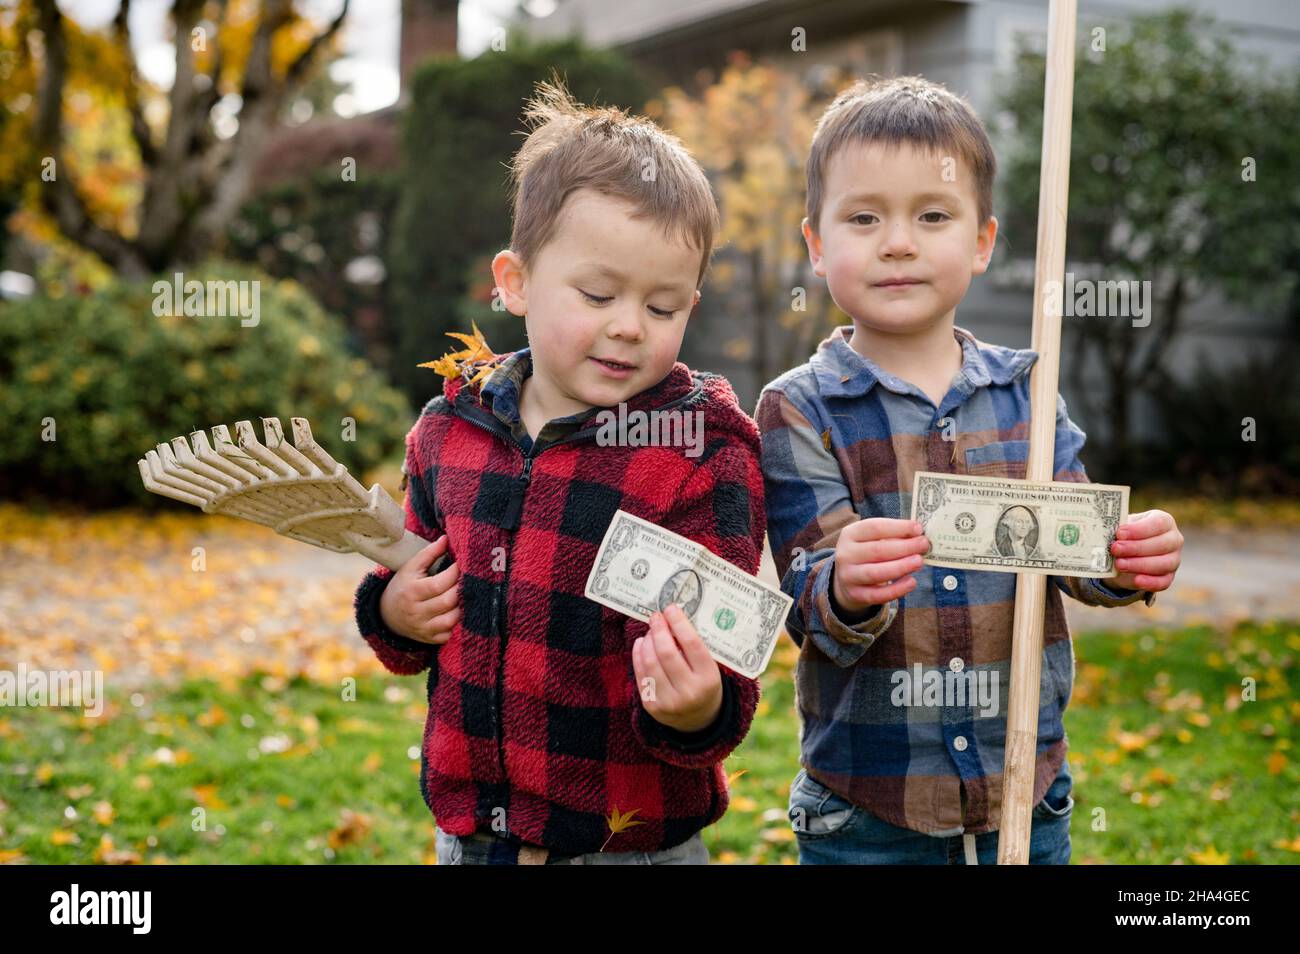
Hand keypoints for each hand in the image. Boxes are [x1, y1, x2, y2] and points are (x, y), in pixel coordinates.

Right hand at [378, 536, 461, 643]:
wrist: (387, 614)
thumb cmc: (404, 585)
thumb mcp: (411, 567)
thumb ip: (429, 552)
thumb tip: (446, 539)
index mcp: (411, 591)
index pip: (439, 583)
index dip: (455, 573)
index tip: (462, 565)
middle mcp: (416, 612)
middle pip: (448, 601)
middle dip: (461, 589)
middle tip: (467, 580)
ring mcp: (422, 628)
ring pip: (451, 620)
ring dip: (461, 607)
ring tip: (463, 595)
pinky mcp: (429, 639)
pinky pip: (448, 634)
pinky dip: (456, 624)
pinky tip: (456, 612)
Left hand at [632, 603, 722, 733]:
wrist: (699, 721)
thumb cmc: (704, 684)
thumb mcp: (709, 667)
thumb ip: (693, 647)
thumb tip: (672, 618)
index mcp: (709, 679)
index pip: (692, 644)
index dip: (679, 623)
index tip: (671, 608)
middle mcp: (689, 692)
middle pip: (667, 652)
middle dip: (659, 630)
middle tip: (656, 617)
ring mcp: (669, 702)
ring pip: (650, 663)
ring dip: (647, 641)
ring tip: (650, 631)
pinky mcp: (652, 706)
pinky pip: (641, 675)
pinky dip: (638, 655)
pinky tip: (641, 644)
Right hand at [831, 517, 930, 615]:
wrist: (848, 577)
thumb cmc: (867, 552)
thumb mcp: (872, 538)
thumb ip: (892, 535)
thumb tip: (918, 536)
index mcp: (850, 534)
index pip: (874, 528)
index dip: (898, 528)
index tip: (918, 529)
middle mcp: (846, 554)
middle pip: (877, 550)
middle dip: (904, 547)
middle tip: (924, 545)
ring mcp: (848, 576)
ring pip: (876, 573)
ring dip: (901, 567)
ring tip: (919, 561)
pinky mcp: (856, 594)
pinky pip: (878, 595)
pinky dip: (896, 589)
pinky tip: (911, 582)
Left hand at [1107, 510, 1181, 591]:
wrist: (1126, 554)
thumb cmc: (1126, 536)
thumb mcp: (1122, 528)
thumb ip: (1118, 528)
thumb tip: (1103, 530)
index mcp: (1164, 521)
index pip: (1158, 523)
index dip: (1139, 530)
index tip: (1119, 533)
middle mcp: (1173, 539)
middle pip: (1161, 544)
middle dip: (1136, 548)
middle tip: (1115, 549)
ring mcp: (1174, 559)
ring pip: (1164, 563)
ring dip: (1140, 564)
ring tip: (1119, 564)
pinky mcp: (1169, 576)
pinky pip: (1164, 581)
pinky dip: (1151, 582)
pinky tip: (1137, 580)